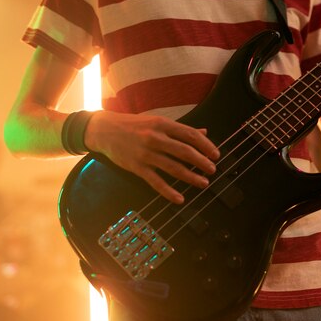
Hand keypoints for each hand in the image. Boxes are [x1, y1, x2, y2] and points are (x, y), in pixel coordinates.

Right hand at [84, 111, 219, 203]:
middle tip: (213, 170)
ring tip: (203, 183)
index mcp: (162, 124)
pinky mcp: (136, 167)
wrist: (104, 130)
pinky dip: (168, 191)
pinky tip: (180, 198)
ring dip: (191, 177)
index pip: (190, 135)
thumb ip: (180, 129)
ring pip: (173, 167)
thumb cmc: (133, 125)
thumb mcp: (156, 121)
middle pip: (184, 151)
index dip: (205, 145)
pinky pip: (155, 181)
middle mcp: (155, 138)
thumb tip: (204, 132)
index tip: (216, 154)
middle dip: (202, 162)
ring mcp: (145, 153)